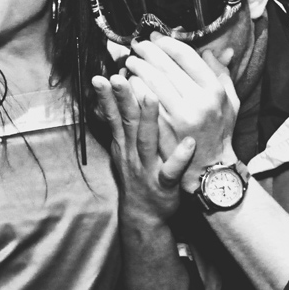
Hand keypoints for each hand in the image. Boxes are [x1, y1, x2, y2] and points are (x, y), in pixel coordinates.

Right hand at [92, 73, 196, 223]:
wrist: (143, 213)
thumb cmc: (137, 173)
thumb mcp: (121, 148)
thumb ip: (119, 121)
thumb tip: (112, 94)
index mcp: (124, 142)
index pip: (112, 114)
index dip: (106, 96)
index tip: (100, 75)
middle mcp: (132, 152)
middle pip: (126, 122)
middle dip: (122, 99)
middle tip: (118, 76)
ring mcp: (147, 168)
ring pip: (146, 141)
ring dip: (147, 119)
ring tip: (151, 96)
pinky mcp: (164, 184)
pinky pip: (171, 170)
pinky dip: (179, 157)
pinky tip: (188, 143)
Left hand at [124, 33, 239, 192]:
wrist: (209, 169)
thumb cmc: (219, 130)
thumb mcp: (230, 102)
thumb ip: (222, 74)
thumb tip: (212, 50)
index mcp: (214, 92)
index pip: (187, 57)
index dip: (169, 44)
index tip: (157, 38)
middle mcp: (198, 103)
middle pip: (167, 68)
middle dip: (149, 52)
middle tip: (138, 45)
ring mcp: (179, 118)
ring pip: (152, 84)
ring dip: (138, 69)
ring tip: (130, 61)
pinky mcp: (163, 131)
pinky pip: (143, 104)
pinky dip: (132, 90)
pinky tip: (126, 82)